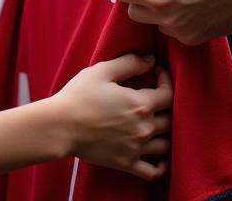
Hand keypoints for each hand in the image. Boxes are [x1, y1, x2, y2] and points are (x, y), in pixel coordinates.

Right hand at [53, 54, 171, 179]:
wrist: (61, 126)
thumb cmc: (79, 96)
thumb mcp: (103, 71)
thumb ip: (129, 63)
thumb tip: (150, 60)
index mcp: (140, 104)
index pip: (169, 94)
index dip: (166, 80)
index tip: (156, 72)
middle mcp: (143, 128)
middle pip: (170, 119)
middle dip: (166, 104)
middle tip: (155, 95)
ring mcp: (136, 148)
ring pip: (166, 144)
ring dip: (166, 132)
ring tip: (157, 122)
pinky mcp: (126, 163)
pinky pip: (153, 171)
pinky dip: (161, 166)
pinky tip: (160, 157)